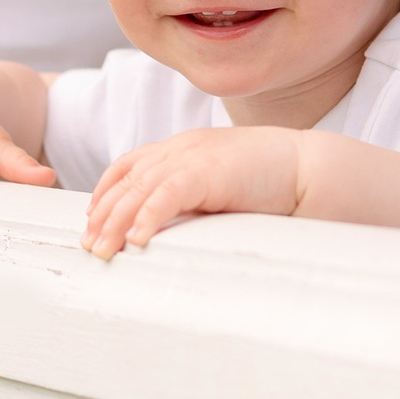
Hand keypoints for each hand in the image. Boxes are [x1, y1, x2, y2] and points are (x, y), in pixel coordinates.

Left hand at [82, 126, 306, 259]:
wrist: (310, 168)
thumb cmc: (273, 181)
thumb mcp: (220, 184)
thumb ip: (194, 196)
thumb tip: (171, 227)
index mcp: (184, 147)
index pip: (130, 165)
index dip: (106, 191)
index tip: (92, 218)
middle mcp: (182, 148)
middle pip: (126, 181)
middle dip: (102, 214)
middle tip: (89, 245)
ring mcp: (193, 156)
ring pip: (138, 190)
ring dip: (115, 223)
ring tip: (103, 250)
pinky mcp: (208, 171)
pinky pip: (166, 195)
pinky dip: (146, 218)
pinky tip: (137, 241)